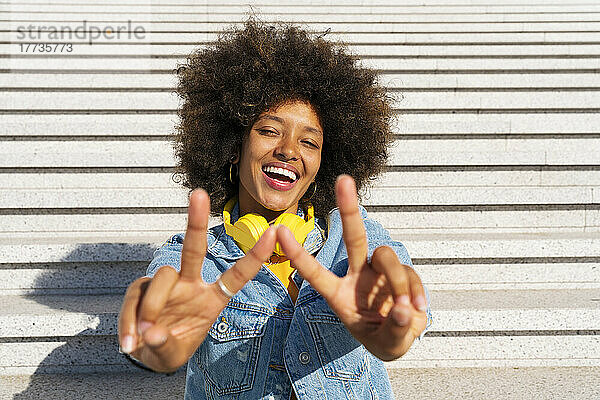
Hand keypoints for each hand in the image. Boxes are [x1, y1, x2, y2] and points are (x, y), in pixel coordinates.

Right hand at [118, 189, 276, 371]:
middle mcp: (190, 284)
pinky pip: (135, 297)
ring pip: (162, 278)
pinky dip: (129, 322)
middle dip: (197, 220)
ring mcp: (166, 284)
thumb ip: (165, 345)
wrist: (147, 354)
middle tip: (199, 194)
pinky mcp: (142, 287)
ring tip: (144, 337)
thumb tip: (150, 333)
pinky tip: (130, 343)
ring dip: (152, 308)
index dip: (254, 255)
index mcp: (211, 299)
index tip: (273, 232)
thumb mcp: (173, 355)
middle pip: (194, 249)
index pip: (236, 275)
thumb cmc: (170, 348)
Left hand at [277, 175, 427, 360]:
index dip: (299, 254)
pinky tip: (417, 308)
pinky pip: (410, 273)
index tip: (280, 232)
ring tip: (405, 309)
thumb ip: (394, 329)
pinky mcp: (401, 272)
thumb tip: (404, 310)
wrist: (401, 338)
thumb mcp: (386, 344)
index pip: (316, 273)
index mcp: (339, 295)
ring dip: (398, 282)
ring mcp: (379, 272)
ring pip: (387, 257)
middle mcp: (357, 276)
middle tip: (344, 180)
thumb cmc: (383, 339)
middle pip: (353, 237)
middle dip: (349, 208)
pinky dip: (416, 292)